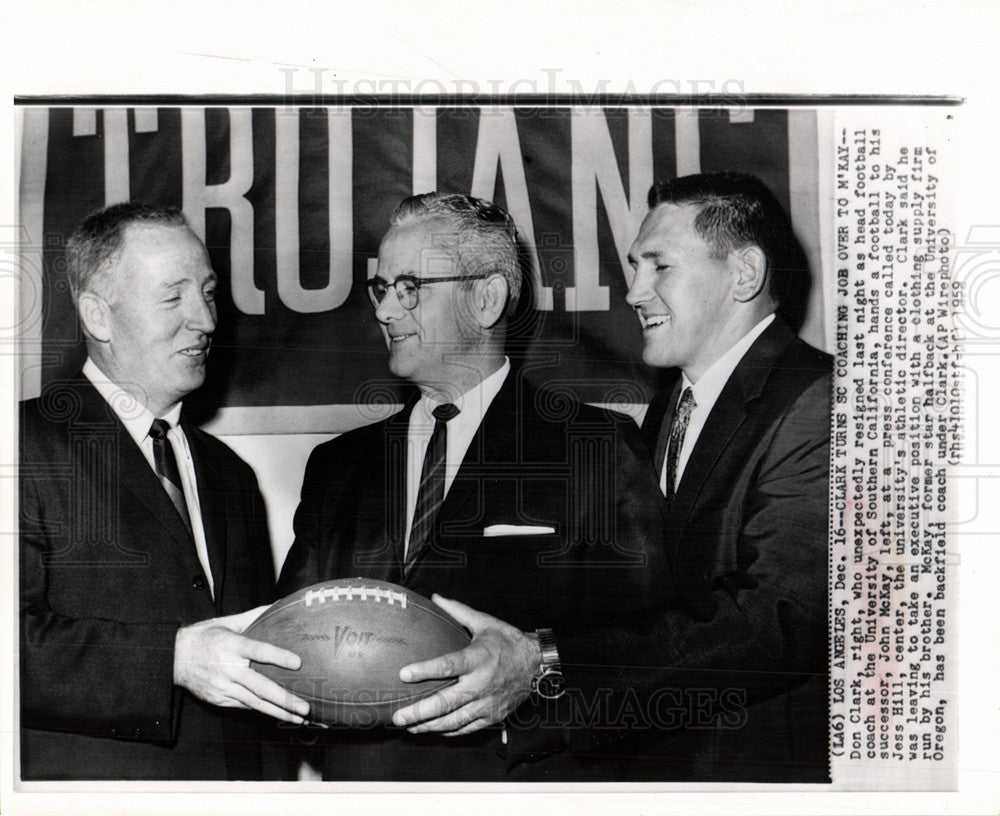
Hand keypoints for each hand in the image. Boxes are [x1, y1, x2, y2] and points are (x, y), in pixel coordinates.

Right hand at [173, 606, 310, 723]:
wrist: (173, 658)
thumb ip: (254, 615)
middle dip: (284, 699)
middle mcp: (228, 668)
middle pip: (260, 686)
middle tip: (305, 708)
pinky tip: (279, 714)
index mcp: (231, 645)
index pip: (258, 651)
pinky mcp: (219, 699)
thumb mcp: (226, 622)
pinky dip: (262, 710)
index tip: (297, 663)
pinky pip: (244, 705)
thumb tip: (278, 604)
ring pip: (255, 702)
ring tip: (299, 719)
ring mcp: (223, 687)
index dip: (278, 657)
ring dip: (278, 711)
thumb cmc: (204, 637)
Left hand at [391, 595, 540, 735]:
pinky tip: (434, 729)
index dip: (425, 670)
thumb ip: (458, 612)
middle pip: (447, 702)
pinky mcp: (493, 716)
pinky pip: (467, 728)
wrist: (537, 664)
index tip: (403, 674)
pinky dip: (449, 731)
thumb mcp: (485, 622)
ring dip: (429, 726)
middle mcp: (482, 683)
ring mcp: (488, 703)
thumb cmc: (508, 641)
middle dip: (420, 712)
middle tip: (397, 717)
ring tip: (410, 727)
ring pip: (455, 721)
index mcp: (479, 658)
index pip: (448, 666)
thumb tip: (435, 598)